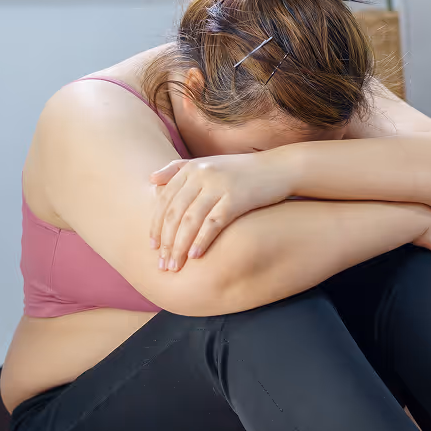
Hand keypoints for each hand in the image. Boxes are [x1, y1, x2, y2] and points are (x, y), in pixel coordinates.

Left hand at [149, 153, 292, 270]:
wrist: (280, 168)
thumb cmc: (244, 170)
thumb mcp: (210, 164)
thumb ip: (180, 168)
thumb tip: (150, 179)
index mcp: (192, 168)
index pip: (165, 200)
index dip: (156, 225)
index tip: (153, 247)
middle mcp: (201, 174)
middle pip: (175, 213)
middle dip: (166, 241)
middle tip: (162, 263)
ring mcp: (219, 185)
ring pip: (190, 221)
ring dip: (180, 246)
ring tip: (175, 265)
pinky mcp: (236, 198)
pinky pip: (213, 223)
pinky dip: (201, 241)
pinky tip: (195, 256)